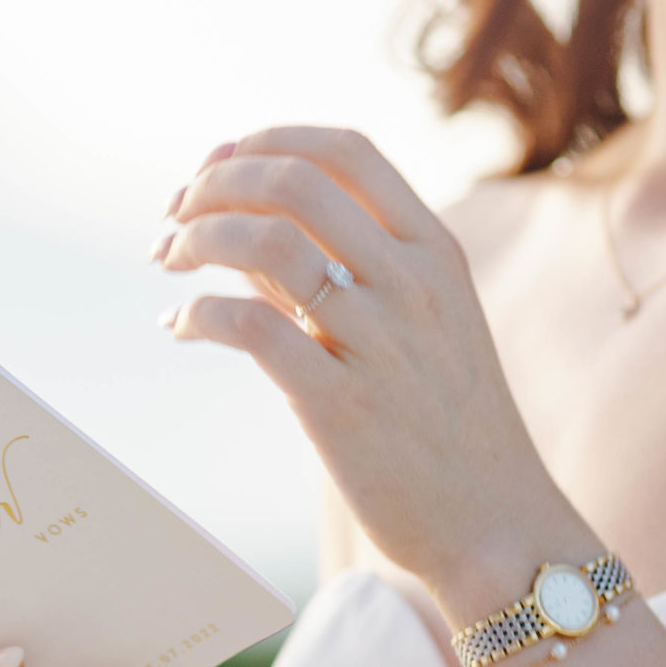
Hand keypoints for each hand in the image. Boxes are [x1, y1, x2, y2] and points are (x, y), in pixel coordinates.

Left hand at [154, 127, 596, 617]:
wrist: (496, 526)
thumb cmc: (450, 430)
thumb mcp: (419, 329)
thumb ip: (337, 273)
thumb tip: (241, 233)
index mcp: (437, 252)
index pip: (346, 151)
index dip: (266, 140)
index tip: (216, 165)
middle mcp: (413, 284)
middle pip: (294, 181)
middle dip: (213, 183)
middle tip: (173, 215)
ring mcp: (380, 342)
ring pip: (267, 243)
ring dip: (197, 238)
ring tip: (169, 261)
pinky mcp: (342, 405)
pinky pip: (250, 327)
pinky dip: (198, 314)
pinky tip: (181, 328)